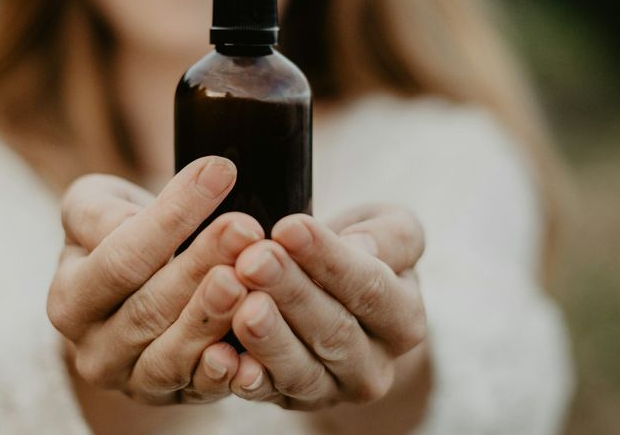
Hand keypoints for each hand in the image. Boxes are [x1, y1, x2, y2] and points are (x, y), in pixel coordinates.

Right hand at [47, 156, 265, 404]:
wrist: (137, 289)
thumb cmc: (120, 237)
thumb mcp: (97, 208)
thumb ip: (108, 207)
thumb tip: (156, 200)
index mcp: (69, 298)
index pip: (122, 257)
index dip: (173, 217)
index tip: (222, 174)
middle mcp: (92, 349)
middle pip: (150, 307)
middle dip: (202, 264)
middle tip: (246, 230)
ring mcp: (132, 380)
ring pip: (174, 354)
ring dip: (214, 318)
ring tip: (250, 280)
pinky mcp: (172, 399)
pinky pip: (199, 392)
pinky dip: (225, 375)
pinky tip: (249, 353)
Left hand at [226, 206, 426, 409]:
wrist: (333, 290)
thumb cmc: (362, 250)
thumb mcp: (389, 229)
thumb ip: (389, 237)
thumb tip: (360, 247)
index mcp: (404, 320)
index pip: (370, 289)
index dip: (328, 259)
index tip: (289, 227)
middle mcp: (374, 366)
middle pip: (333, 331)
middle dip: (290, 292)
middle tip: (253, 261)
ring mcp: (332, 391)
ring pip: (301, 370)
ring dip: (268, 338)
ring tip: (242, 304)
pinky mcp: (289, 402)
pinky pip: (267, 396)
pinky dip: (245, 379)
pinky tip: (225, 357)